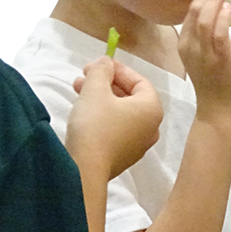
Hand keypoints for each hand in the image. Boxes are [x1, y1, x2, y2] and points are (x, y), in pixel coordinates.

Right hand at [67, 56, 162, 178]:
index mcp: (152, 109)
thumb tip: (106, 61)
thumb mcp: (95, 90)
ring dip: (101, 97)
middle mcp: (151, 127)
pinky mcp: (124, 156)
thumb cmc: (95, 124)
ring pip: (121, 112)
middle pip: (131, 97)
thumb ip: (102, 71)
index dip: (118, 69)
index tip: (98, 64)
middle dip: (107, 83)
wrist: (85, 169)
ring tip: (77, 88)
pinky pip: (117, 128)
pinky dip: (103, 115)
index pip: (139, 81)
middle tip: (85, 75)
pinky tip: (83, 111)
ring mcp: (139, 144)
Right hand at [178, 0, 230, 121]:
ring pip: (204, 18)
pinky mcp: (220, 56)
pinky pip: (218, 31)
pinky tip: (228, 8)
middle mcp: (190, 47)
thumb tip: (217, 17)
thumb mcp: (203, 57)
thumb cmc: (215, 84)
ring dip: (215, 1)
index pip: (187, 15)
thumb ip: (206, 39)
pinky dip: (222, 16)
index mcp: (184, 46)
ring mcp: (204, 52)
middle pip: (194, 13)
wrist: (220, 109)